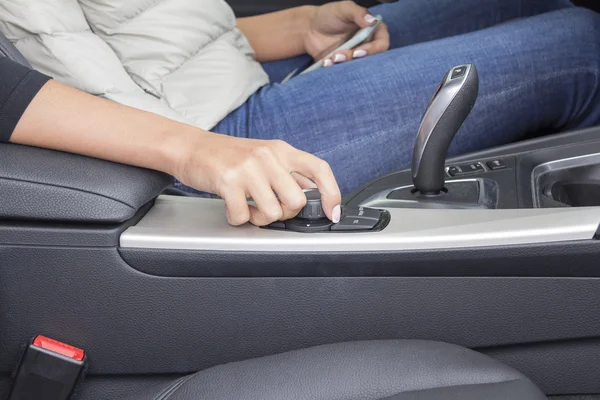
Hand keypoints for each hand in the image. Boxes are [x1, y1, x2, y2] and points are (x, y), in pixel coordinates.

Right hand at [174, 133, 341, 226]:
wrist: (192, 148)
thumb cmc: (229, 156)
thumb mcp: (264, 156)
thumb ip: (288, 173)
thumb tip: (315, 195)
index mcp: (282, 150)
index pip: (319, 169)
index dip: (332, 193)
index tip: (332, 211)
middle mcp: (268, 156)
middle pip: (297, 200)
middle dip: (285, 214)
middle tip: (269, 209)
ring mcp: (248, 168)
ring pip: (273, 212)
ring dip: (259, 218)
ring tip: (248, 207)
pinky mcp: (228, 181)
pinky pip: (243, 216)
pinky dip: (237, 218)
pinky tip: (231, 206)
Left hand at [304, 1, 389, 64]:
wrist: (309, 28)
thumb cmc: (329, 15)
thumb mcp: (343, 8)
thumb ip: (358, 13)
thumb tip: (373, 21)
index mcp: (372, 30)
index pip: (382, 44)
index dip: (373, 50)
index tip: (358, 52)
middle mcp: (367, 45)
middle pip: (371, 59)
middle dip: (355, 59)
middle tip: (339, 56)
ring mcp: (355, 57)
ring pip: (357, 67)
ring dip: (345, 64)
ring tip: (332, 58)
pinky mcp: (344, 65)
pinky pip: (344, 72)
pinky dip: (335, 68)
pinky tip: (326, 62)